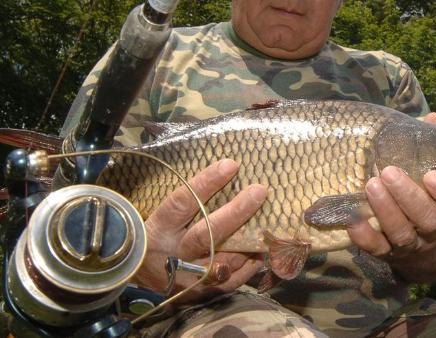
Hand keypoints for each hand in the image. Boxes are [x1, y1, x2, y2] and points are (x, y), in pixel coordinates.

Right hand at [131, 159, 266, 303]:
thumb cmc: (163, 236)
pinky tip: (260, 250)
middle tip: (259, 191)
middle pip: (206, 234)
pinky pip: (232, 280)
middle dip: (236, 212)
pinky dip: (250, 265)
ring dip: (248, 241)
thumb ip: (191, 204)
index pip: (182, 202)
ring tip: (267, 224)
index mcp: (161, 229)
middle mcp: (173, 255)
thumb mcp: (165, 218)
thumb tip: (230, 175)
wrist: (145, 278)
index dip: (206, 183)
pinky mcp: (202, 293)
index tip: (231, 165)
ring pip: (223, 260)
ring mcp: (188, 277)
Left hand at [347, 112, 435, 280]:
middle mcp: (434, 231)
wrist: (417, 242)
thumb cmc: (425, 194)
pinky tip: (353, 220)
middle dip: (410, 196)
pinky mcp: (386, 254)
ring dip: (386, 210)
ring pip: (402, 233)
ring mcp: (410, 245)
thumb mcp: (431, 172)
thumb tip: (433, 118)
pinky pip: (376, 249)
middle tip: (390, 172)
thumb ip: (433, 148)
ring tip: (371, 185)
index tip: (432, 175)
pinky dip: (364, 236)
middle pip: (428, 219)